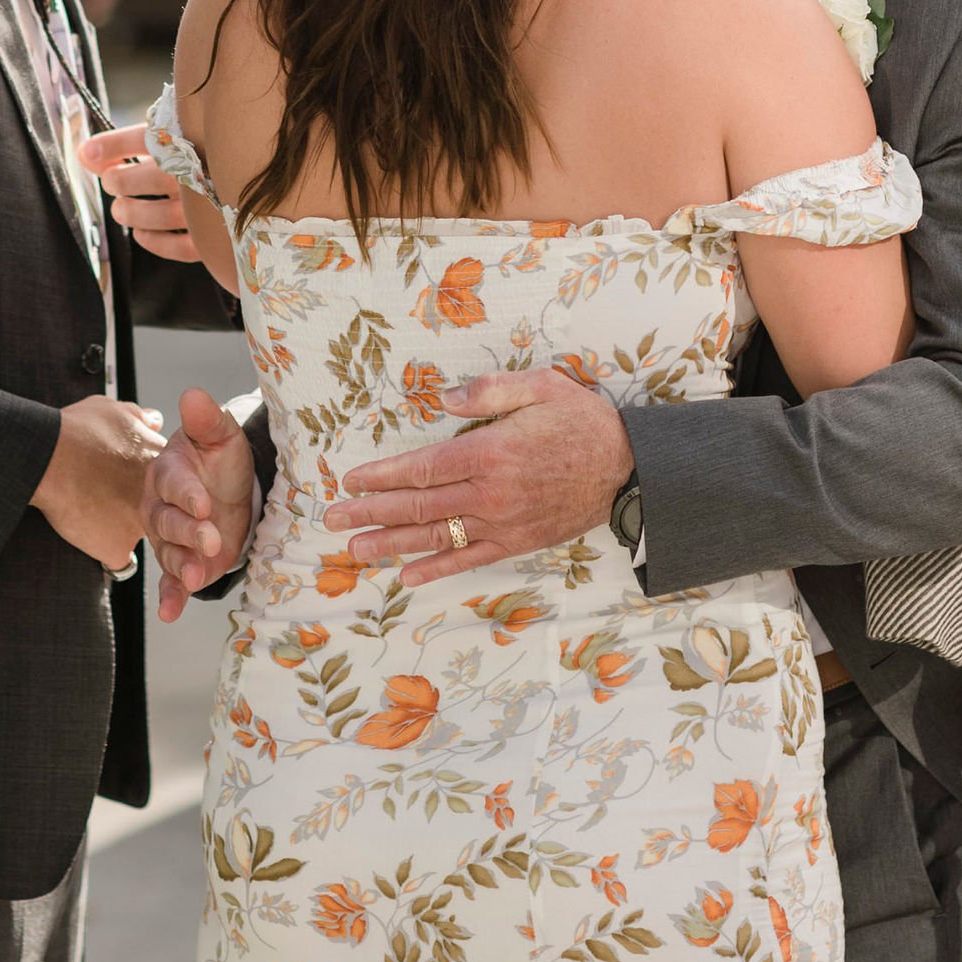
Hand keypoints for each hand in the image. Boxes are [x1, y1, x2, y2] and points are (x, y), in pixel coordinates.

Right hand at [32, 395, 166, 570]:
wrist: (52, 457)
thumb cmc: (80, 430)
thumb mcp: (117, 412)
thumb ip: (140, 419)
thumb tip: (154, 420)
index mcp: (163, 466)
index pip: (173, 485)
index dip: (157, 486)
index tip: (136, 482)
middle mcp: (159, 499)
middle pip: (165, 515)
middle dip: (155, 516)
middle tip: (125, 505)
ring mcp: (140, 526)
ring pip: (145, 539)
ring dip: (129, 534)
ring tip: (106, 520)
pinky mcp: (117, 548)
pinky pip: (119, 560)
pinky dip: (107, 552)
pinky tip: (92, 537)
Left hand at [77, 123, 200, 263]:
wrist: (256, 182)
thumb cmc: (206, 155)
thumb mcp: (172, 136)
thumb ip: (126, 145)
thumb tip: (84, 154)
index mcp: (195, 139)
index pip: (144, 137)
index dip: (109, 147)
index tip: (88, 154)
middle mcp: (201, 172)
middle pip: (143, 179)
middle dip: (118, 182)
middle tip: (113, 182)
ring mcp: (207, 207)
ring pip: (155, 215)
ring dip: (128, 213)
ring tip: (122, 209)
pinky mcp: (211, 239)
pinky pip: (176, 247)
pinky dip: (151, 241)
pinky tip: (142, 232)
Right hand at [146, 388, 256, 623]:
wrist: (230, 491)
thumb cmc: (221, 460)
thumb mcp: (221, 436)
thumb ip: (207, 419)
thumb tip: (193, 393)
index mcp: (169, 473)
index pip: (174, 483)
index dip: (187, 494)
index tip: (203, 503)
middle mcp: (162, 507)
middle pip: (168, 522)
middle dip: (188, 532)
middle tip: (209, 540)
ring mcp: (169, 538)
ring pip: (169, 553)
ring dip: (182, 567)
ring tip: (197, 577)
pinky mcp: (181, 562)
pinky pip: (170, 582)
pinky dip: (170, 597)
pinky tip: (170, 613)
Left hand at [325, 369, 633, 586]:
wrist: (628, 468)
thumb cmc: (582, 420)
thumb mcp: (541, 386)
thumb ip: (490, 391)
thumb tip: (446, 398)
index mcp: (489, 453)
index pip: (421, 468)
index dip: (381, 476)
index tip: (349, 481)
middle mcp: (490, 493)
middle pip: (418, 505)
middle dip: (370, 513)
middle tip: (332, 520)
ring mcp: (502, 523)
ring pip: (436, 536)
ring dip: (392, 544)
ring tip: (355, 551)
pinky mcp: (517, 542)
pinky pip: (470, 559)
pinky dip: (437, 568)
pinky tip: (408, 576)